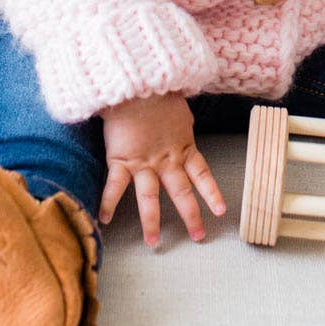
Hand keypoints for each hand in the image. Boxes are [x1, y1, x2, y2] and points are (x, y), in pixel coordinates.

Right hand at [97, 91, 226, 246]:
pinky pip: (115, 185)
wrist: (137, 83)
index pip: (202, 174)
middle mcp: (165, 160)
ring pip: (149, 197)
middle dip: (190, 215)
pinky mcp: (121, 158)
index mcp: (182, 147)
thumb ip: (181, 126)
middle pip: (181, 192)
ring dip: (151, 221)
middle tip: (199, 236)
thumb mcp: (179, 112)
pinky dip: (108, 202)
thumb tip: (183, 126)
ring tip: (153, 242)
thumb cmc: (159, 93)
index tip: (221, 211)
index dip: (212, 193)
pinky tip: (104, 220)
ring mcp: (143, 161)